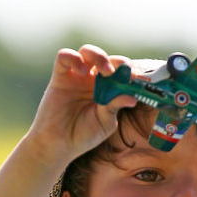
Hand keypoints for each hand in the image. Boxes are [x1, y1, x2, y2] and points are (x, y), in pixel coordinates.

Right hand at [29, 45, 137, 165]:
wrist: (59, 144)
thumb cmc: (84, 135)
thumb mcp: (104, 123)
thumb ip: (115, 107)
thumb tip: (133, 97)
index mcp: (108, 90)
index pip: (121, 74)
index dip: (130, 72)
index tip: (137, 77)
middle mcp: (93, 80)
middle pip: (108, 60)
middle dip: (117, 62)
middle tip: (123, 70)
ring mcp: (77, 76)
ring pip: (88, 52)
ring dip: (99, 56)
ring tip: (105, 71)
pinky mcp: (60, 76)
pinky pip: (65, 56)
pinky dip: (74, 58)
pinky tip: (82, 71)